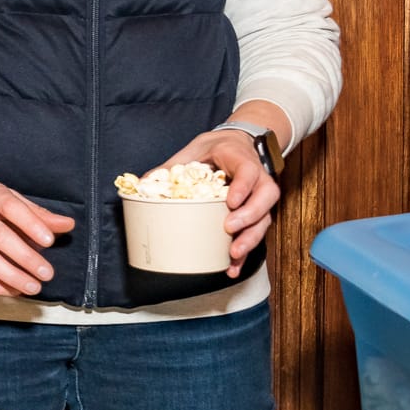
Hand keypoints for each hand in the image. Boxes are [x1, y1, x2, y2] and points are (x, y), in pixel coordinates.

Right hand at [0, 171, 76, 297]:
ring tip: (33, 287)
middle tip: (46, 273)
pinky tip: (12, 290)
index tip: (48, 241)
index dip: (30, 224)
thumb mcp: (2, 195)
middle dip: (24, 257)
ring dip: (11, 276)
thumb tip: (67, 225)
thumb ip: (35, 213)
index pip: (11, 207)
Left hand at [151, 129, 280, 277]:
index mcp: (241, 160)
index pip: (248, 172)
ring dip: (250, 238)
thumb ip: (173, 165)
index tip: (230, 202)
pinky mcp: (256, 213)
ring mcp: (259, 197)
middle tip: (229, 228)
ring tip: (234, 254)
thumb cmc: (216, 148)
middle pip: (265, 197)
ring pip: (264, 218)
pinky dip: (246, 251)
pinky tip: (233, 266)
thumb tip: (144, 182)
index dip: (243, 187)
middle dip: (250, 216)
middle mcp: (257, 178)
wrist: (237, 143)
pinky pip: (256, 232)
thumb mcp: (195, 150)